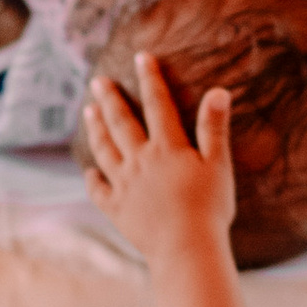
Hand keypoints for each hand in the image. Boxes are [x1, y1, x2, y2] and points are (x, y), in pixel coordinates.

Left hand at [83, 58, 244, 306]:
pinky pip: (100, 190)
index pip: (157, 104)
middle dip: (110, 99)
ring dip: (96, 129)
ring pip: (105, 150)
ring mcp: (125, 185)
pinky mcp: (118, 210)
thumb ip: (214, 127)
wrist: (186, 249)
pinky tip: (90, 171)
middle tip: (98, 81)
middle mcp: (140, 161)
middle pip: (121, 123)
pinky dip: (93, 179)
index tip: (141, 57)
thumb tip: (218, 91)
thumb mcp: (218, 165)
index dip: (149, 79)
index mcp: (167, 147)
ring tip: (88, 112)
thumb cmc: (209, 208)